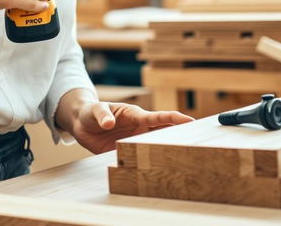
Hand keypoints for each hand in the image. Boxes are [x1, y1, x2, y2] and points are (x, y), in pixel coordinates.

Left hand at [71, 102, 193, 153]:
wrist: (81, 123)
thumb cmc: (91, 111)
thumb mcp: (95, 110)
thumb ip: (102, 115)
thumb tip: (109, 123)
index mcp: (134, 115)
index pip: (157, 117)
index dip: (173, 118)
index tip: (190, 121)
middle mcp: (138, 128)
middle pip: (163, 132)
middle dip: (179, 135)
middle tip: (199, 141)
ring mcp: (134, 141)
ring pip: (155, 145)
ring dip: (168, 150)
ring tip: (187, 157)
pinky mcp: (127, 153)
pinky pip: (142, 159)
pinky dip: (152, 164)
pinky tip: (162, 171)